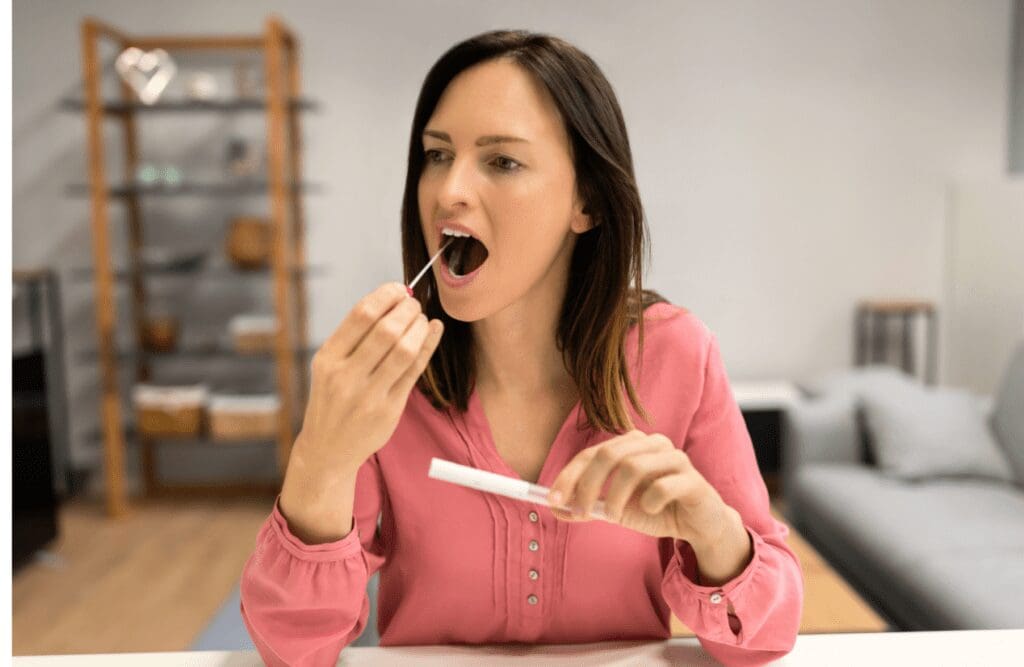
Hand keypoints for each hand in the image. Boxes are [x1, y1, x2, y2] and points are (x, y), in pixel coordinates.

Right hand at [294, 282, 443, 478]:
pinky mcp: (389, 410)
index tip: (399, 289)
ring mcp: (368, 395)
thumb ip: (354, 336)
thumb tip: (392, 298)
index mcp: (328, 358)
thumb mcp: (328, 366)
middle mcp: (346, 376)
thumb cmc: (332, 398)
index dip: (386, 295)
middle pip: (386, 330)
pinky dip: (428, 346)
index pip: (361, 315)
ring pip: (404, 351)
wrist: (328, 448)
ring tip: (422, 319)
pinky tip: (434, 330)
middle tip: (414, 304)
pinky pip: (415, 371)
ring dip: (419, 327)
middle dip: (407, 309)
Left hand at [547, 430, 732, 544]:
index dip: (569, 476)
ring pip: (633, 467)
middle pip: (609, 454)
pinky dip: (649, 501)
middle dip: (588, 485)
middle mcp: (651, 444)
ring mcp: (674, 458)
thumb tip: (554, 508)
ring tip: (616, 516)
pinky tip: (650, 511)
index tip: (553, 500)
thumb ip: (588, 506)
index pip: (591, 453)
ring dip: (617, 497)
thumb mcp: (616, 510)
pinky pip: (663, 486)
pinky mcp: (692, 479)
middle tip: (580, 512)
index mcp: (629, 446)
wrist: (698, 524)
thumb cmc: (655, 509)